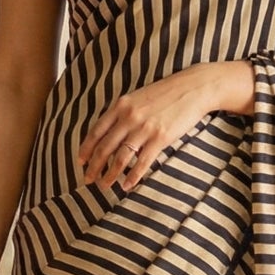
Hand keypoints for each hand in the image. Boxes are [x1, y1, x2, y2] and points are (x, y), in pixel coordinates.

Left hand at [77, 61, 252, 192]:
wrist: (193, 88)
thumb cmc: (167, 93)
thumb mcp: (138, 97)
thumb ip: (123, 112)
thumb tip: (111, 132)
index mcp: (121, 106)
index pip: (96, 131)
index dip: (86, 149)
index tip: (81, 161)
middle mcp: (129, 117)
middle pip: (105, 147)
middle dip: (94, 166)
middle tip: (88, 179)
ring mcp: (144, 128)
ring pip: (121, 157)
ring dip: (110, 174)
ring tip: (104, 186)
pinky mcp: (160, 138)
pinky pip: (142, 162)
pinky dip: (133, 176)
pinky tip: (127, 186)